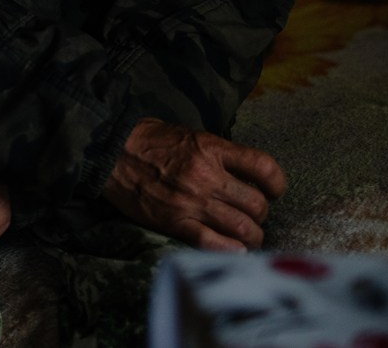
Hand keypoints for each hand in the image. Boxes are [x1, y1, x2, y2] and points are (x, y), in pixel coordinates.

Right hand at [100, 118, 285, 250]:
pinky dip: (230, 250)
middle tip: (253, 215)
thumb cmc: (151, 141)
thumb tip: (247, 174)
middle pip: (257, 205)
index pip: (264, 167)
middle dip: (261, 214)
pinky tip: (234, 249)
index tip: (273, 190)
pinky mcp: (175, 222)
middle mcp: (206, 176)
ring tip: (247, 236)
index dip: (276, 183)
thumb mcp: (190, 135)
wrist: (110, 151)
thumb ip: (219, 154)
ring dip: (252, 237)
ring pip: (243, 229)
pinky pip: (213, 244)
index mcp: (211, 149)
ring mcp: (191, 201)